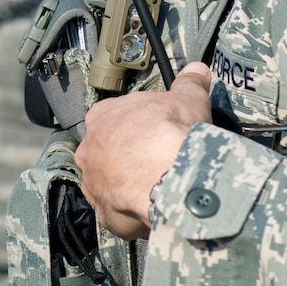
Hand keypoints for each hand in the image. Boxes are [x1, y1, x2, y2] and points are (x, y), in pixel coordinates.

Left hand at [74, 63, 214, 239]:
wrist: (171, 176)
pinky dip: (136, 213)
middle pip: (109, 153)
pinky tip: (157, 208)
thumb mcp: (187, 98)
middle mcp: (89, 151)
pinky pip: (120, 213)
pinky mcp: (105, 215)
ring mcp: (94, 185)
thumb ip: (189, 84)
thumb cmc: (171, 132)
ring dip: (131, 186)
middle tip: (159, 161)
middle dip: (131, 157)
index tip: (156, 131)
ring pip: (112, 185)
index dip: (138, 125)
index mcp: (102, 117)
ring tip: (161, 187)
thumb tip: (197, 70)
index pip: (114, 117)